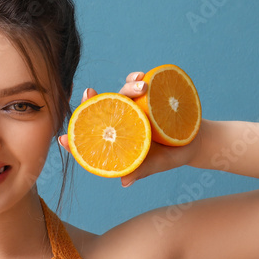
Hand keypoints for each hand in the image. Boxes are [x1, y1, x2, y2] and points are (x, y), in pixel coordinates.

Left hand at [58, 71, 202, 186]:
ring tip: (140, 85)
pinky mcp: (147, 96)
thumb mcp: (158, 163)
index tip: (62, 138)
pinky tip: (142, 76)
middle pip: (101, 110)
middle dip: (92, 102)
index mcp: (118, 139)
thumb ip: (142, 170)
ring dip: (125, 87)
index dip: (75, 138)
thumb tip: (124, 181)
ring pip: (120, 94)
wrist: (196, 140)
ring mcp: (133, 107)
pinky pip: (137, 84)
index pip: (92, 138)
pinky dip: (136, 79)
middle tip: (89, 92)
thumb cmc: (173, 155)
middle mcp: (122, 121)